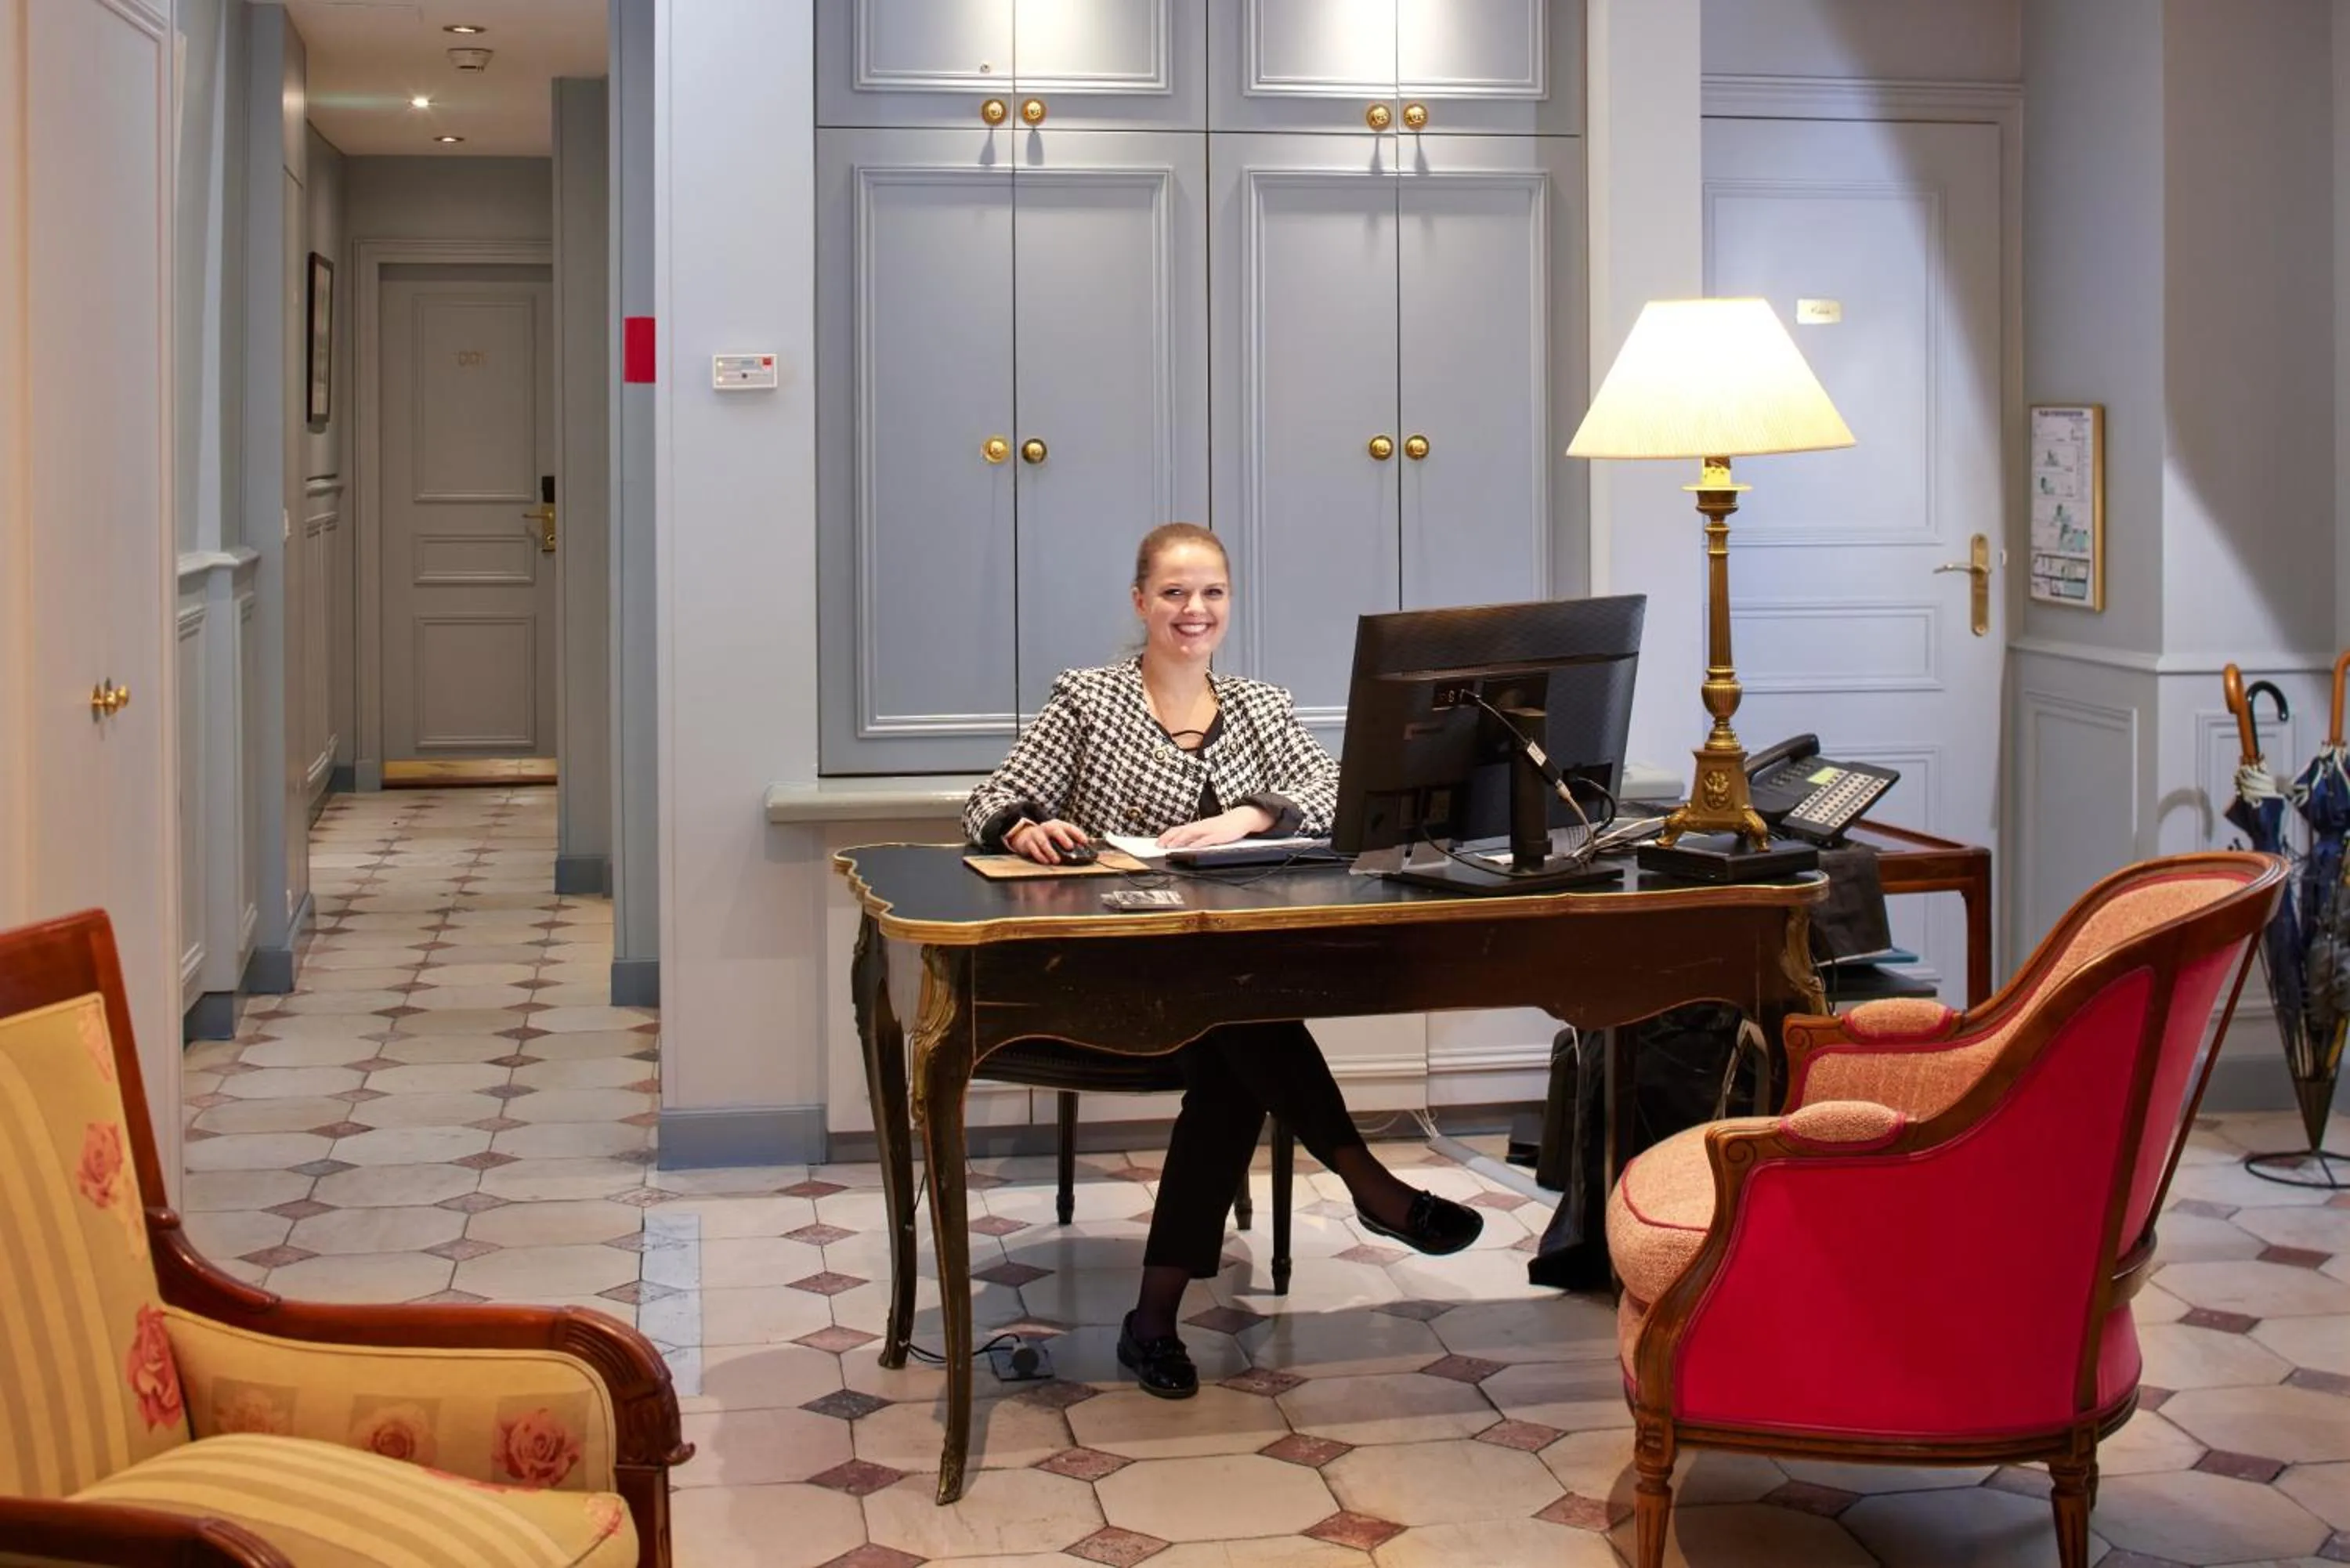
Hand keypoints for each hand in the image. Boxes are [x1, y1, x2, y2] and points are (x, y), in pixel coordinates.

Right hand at [1006, 817, 1088, 864]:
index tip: (1085, 841)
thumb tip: (1089, 846)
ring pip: (1043, 841)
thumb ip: (1072, 840)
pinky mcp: (1028, 842)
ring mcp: (1037, 834)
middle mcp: (1047, 828)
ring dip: (1050, 851)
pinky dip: (1040, 856)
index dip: (1077, 834)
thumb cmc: (1048, 838)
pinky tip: (1046, 862)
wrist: (1026, 835)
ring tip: (1057, 860)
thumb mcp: (1059, 836)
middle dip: (1063, 838)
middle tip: (1070, 847)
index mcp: (1058, 825)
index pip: (1069, 827)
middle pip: (1054, 830)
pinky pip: (1033, 849)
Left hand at [1158, 805, 1274, 850]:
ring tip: (1171, 846)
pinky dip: (1198, 843)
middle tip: (1159, 846)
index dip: (1167, 835)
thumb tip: (1184, 844)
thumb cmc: (1225, 825)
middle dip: (1169, 838)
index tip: (1157, 842)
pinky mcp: (1219, 835)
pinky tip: (1192, 847)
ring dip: (1180, 840)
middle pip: (1182, 831)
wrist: (1241, 818)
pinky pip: (1207, 839)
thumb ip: (1197, 836)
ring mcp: (1210, 830)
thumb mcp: (1208, 830)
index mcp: (1198, 825)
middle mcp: (1201, 826)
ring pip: (1192, 834)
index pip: (1179, 829)